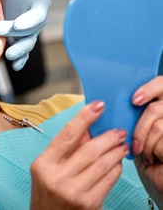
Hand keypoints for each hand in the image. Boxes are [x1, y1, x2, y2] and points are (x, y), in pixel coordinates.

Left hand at [0, 0, 50, 70]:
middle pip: (29, 32)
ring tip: (9, 56)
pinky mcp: (17, 39)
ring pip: (27, 44)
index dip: (29, 21)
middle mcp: (35, 21)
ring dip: (20, 52)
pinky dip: (20, 60)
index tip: (17, 25)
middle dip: (15, 35)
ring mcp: (26, 32)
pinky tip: (15, 66)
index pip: (37, 16)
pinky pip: (22, 51)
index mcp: (39, 5)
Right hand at [30, 101, 128, 209]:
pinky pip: (108, 180)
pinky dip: (116, 168)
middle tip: (118, 131)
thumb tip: (87, 128)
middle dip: (108, 137)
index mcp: (44, 164)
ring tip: (121, 144)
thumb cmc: (47, 192)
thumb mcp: (48, 166)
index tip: (98, 105)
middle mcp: (57, 178)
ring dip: (115, 151)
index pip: (67, 134)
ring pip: (102, 164)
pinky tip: (117, 162)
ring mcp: (74, 192)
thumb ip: (65, 147)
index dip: (84, 117)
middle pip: (89, 150)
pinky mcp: (89, 204)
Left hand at [132, 76, 162, 207]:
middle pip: (156, 107)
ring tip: (145, 153)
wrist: (159, 183)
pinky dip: (154, 151)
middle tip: (135, 142)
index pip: (161, 83)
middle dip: (141, 127)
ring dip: (146, 142)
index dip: (149, 89)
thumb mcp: (138, 131)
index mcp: (162, 106)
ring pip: (158, 125)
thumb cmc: (147, 157)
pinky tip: (153, 159)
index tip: (134, 100)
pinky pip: (162, 141)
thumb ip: (132, 114)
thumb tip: (109, 103)